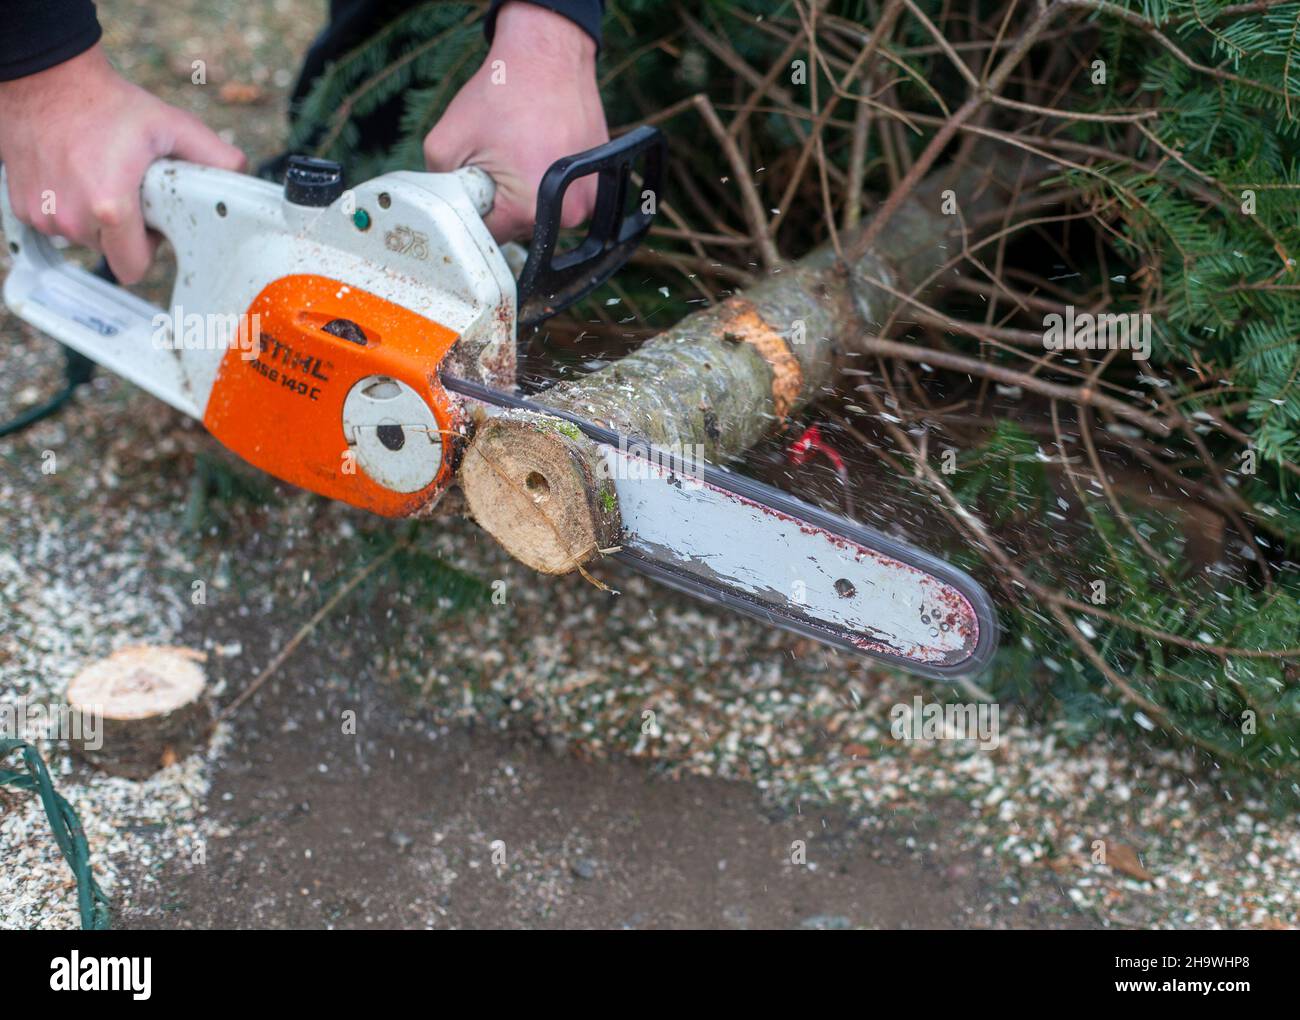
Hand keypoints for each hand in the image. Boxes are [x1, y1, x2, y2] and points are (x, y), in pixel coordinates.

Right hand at [0, 44, 245, 283]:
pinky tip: (74, 174)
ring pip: (83, 238)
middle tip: (128, 188)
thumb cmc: (105, 103)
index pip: (134, 269)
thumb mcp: (169, 126)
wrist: (44, 79)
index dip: (148, 248)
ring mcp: (43, 214)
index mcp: (110, 207)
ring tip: (101, 175)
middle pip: (111, 251)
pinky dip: (67, 206)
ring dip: (95, 218)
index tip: (151, 222)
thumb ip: (212, 155)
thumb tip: (241, 174)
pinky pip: (55, 222)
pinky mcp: (23, 207)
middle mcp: (72, 217)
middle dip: (125, 230)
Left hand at [423, 2, 607, 240]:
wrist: (547, 55)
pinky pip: (561, 197)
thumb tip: (442, 212)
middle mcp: (567, 214)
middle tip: (496, 158)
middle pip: (516, 229)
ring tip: (521, 148)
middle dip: (499, 201)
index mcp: (528, 211)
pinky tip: (540, 147)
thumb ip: (437, 187)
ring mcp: (589, 200)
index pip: (487, 238)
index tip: (472, 183)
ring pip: (539, 213)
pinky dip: (547, 179)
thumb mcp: (446, 141)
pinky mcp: (599, 184)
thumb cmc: (504, 91)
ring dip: (524, 190)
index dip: (472, 212)